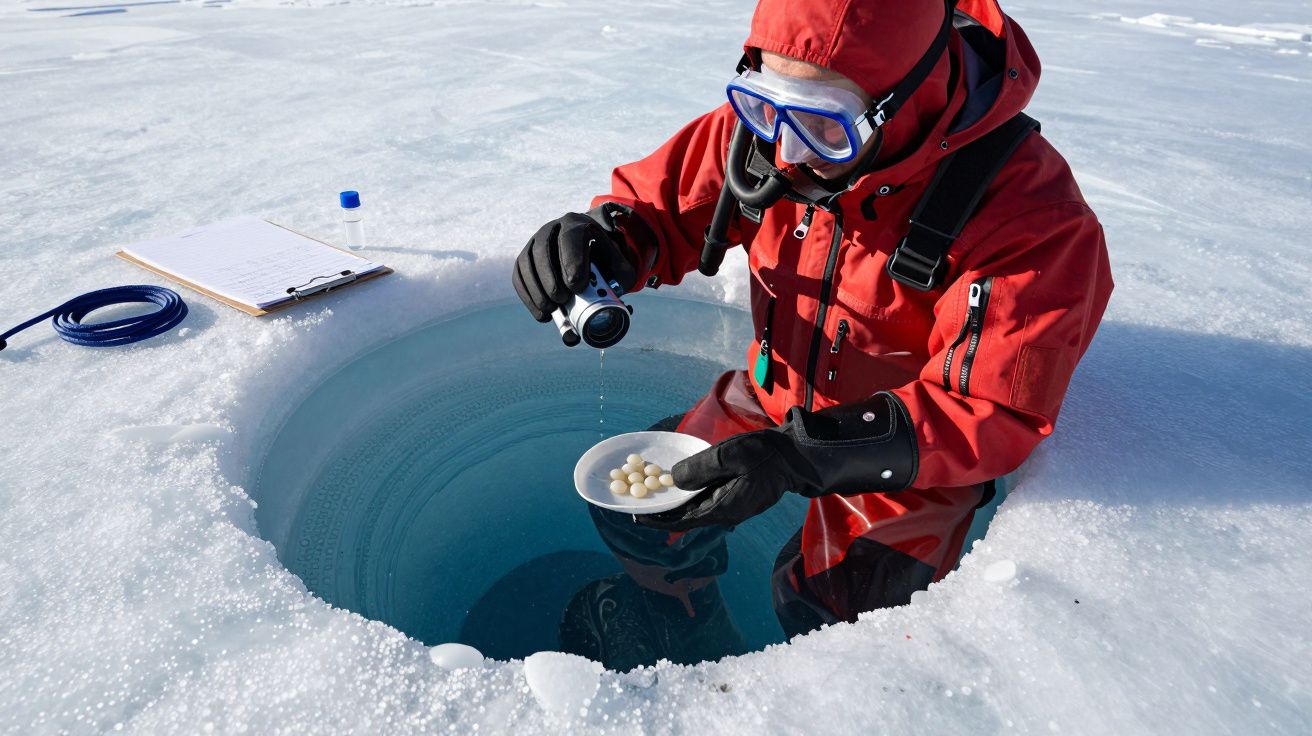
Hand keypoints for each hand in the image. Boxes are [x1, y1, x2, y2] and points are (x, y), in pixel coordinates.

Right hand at [512, 211, 637, 322]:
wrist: (587, 251)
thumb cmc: (604, 259)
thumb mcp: (618, 264)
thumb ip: (621, 277)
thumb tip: (618, 302)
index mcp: (578, 225)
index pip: (571, 238)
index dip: (571, 261)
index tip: (576, 286)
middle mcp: (553, 228)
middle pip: (543, 249)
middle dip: (550, 278)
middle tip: (561, 300)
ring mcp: (535, 241)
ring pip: (527, 262)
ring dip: (536, 289)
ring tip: (550, 310)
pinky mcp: (524, 257)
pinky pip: (519, 275)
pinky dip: (527, 295)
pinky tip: (540, 312)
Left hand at [638, 393, 919, 531]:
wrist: (796, 455)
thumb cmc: (766, 454)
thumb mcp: (730, 456)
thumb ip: (700, 468)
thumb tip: (673, 480)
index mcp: (722, 508)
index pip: (682, 521)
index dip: (657, 520)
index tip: (635, 517)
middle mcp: (725, 513)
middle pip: (686, 517)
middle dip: (663, 512)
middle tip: (639, 503)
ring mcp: (733, 506)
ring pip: (696, 509)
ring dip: (676, 504)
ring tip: (655, 493)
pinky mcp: (738, 497)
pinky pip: (706, 500)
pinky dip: (690, 495)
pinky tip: (681, 484)